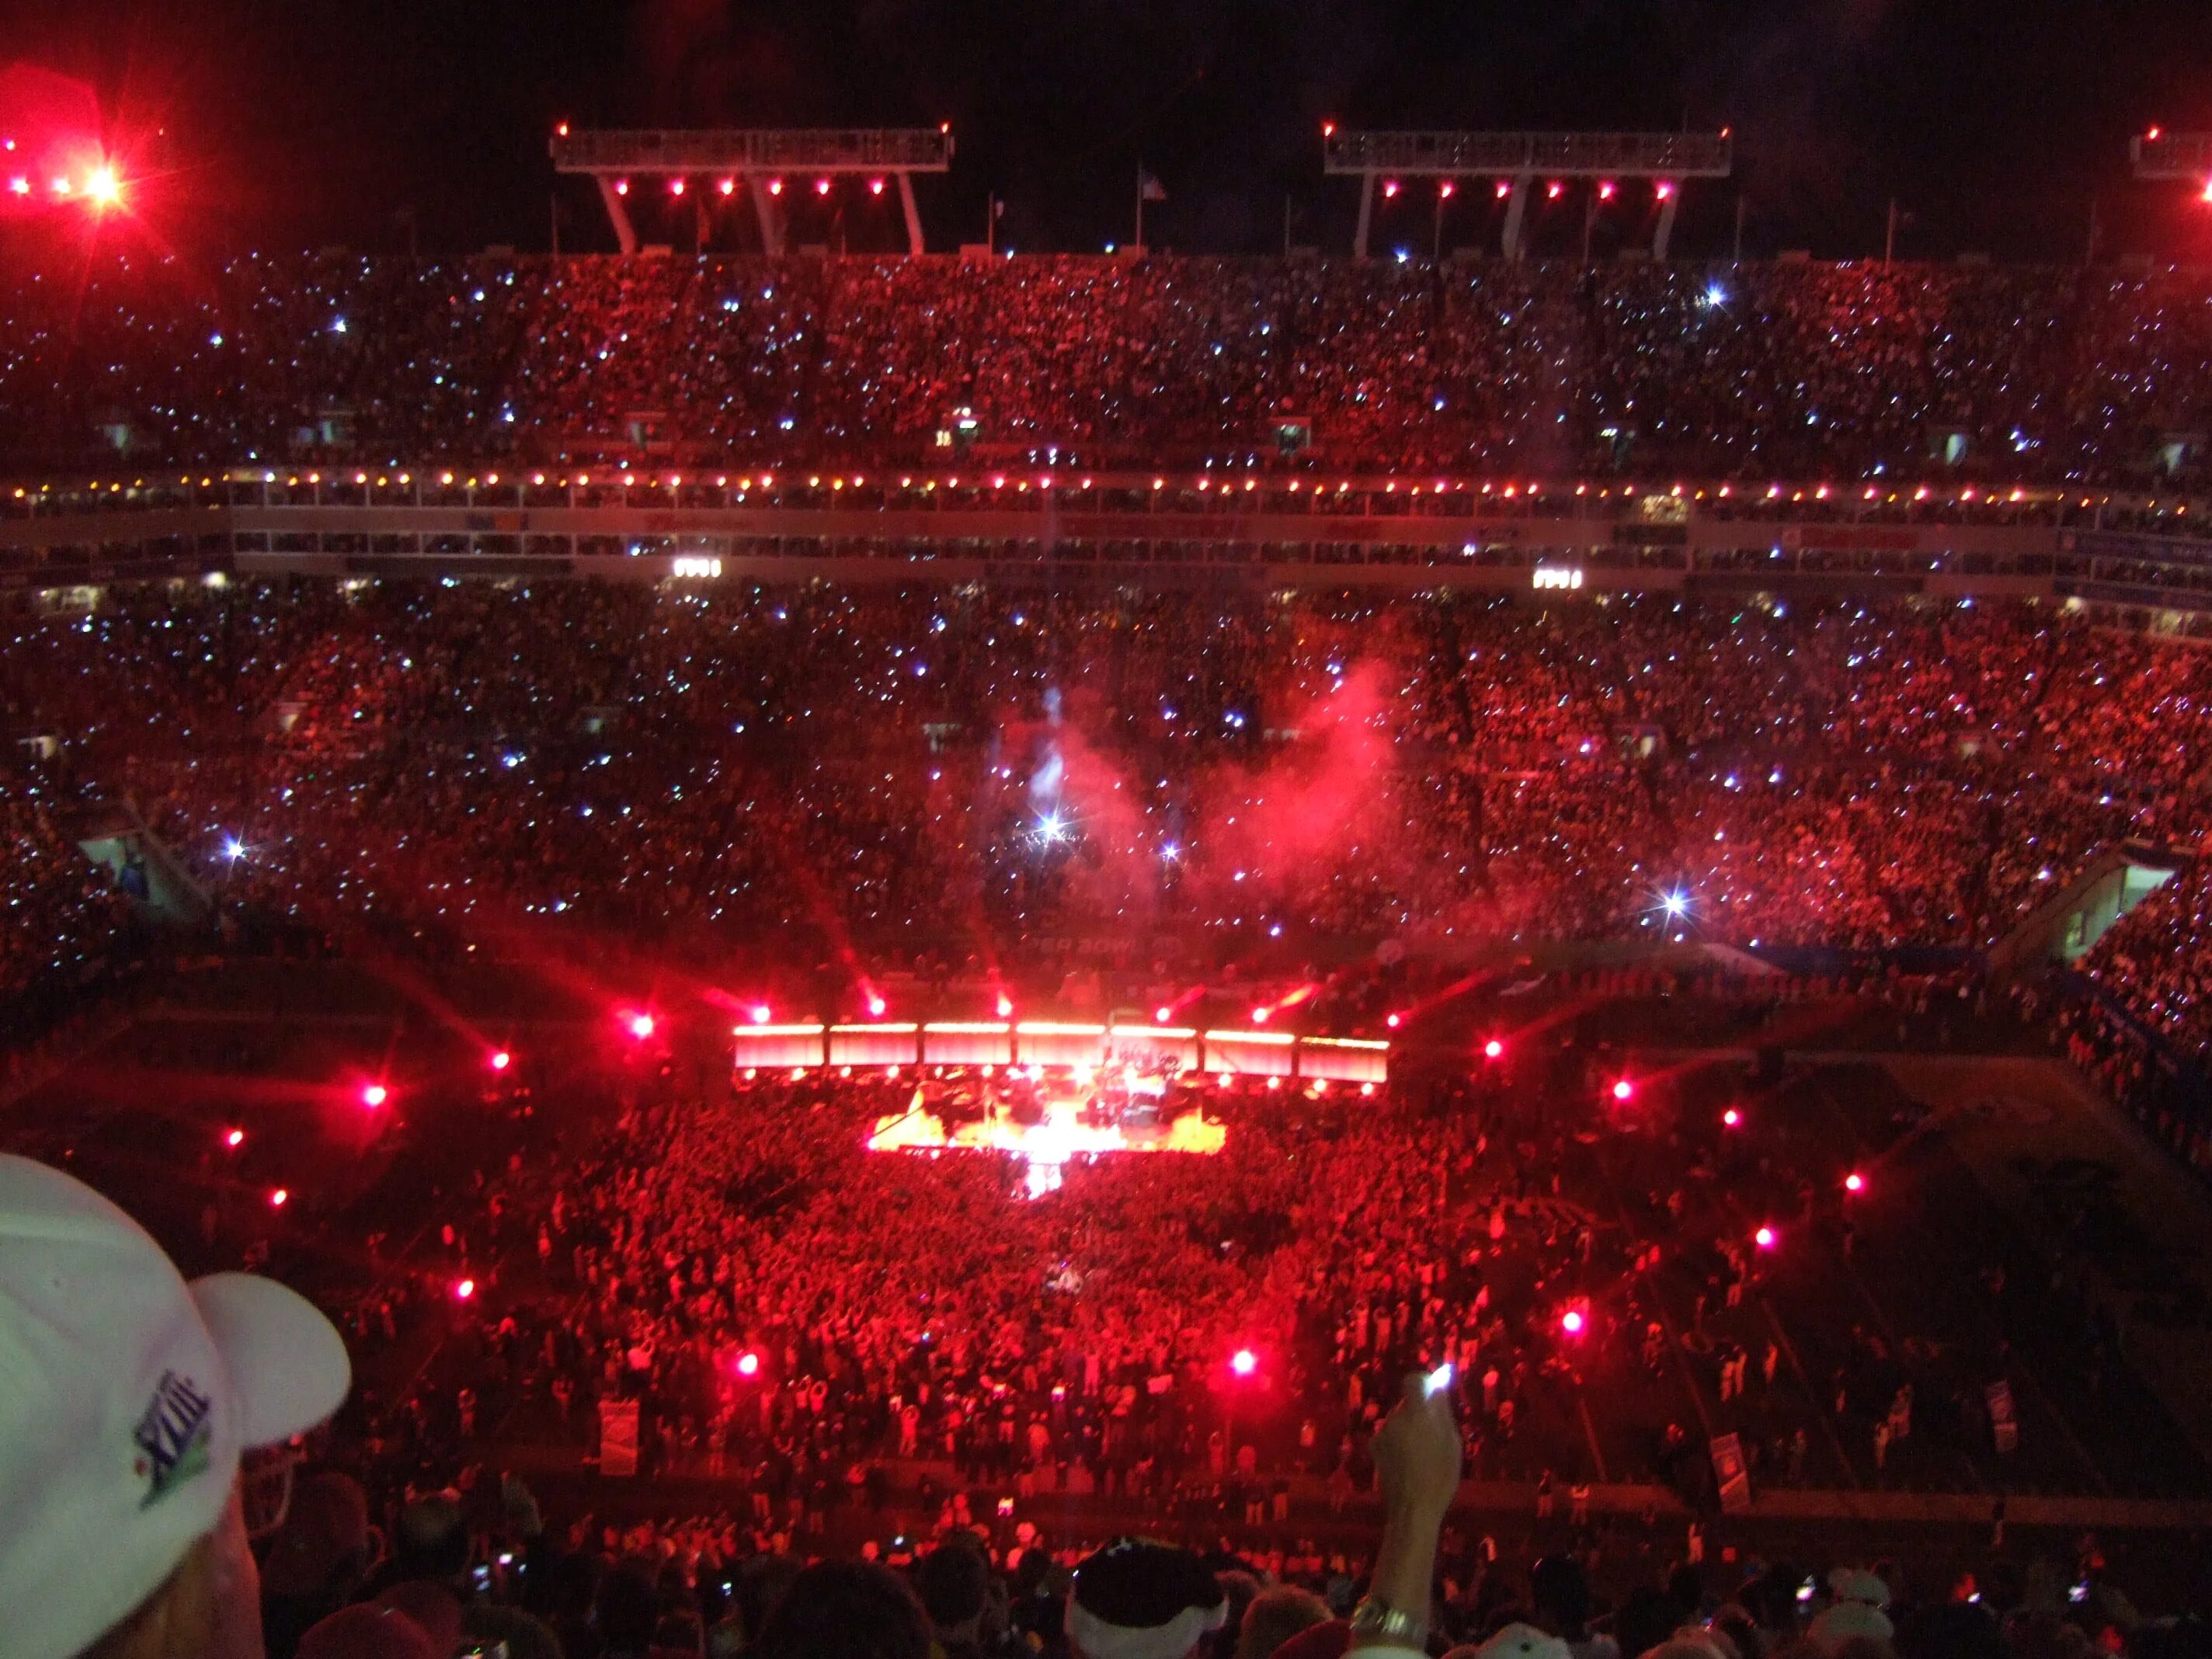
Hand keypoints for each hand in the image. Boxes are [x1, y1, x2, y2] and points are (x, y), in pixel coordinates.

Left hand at [1374, 1370, 1462, 1519]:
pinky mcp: (1374, 1447)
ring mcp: (1382, 1432)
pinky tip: (1406, 1463)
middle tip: (1434, 1438)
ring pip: (1399, 1421)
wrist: (1412, 1509)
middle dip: (1419, 1413)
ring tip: (1421, 1456)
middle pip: (1407, 1404)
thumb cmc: (1440, 1477)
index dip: (1423, 1384)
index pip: (1412, 1380)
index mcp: (1417, 1414)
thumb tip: (1438, 1385)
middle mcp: (1395, 1417)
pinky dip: (1398, 1442)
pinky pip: (1390, 1435)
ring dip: (1409, 1430)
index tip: (1433, 1396)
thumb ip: (1442, 1411)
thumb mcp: (1452, 1443)